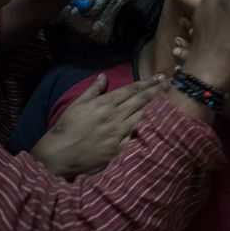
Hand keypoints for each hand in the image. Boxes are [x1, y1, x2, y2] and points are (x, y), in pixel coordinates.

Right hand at [30, 73, 167, 177]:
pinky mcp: (118, 149)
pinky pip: (134, 136)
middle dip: (157, 91)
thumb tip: (104, 76)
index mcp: (105, 104)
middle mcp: (115, 117)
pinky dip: (144, 129)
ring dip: (154, 108)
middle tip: (169, 83)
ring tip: (166, 101)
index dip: (147, 82)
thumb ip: (93, 90)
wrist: (60, 154)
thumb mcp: (77, 104)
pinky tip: (154, 125)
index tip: (159, 77)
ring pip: (142, 118)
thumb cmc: (67, 127)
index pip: (131, 90)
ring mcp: (118, 134)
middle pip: (141, 101)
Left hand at [173, 23, 229, 137]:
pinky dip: (191, 81)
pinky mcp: (222, 102)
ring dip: (188, 58)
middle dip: (195, 40)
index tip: (198, 22)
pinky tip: (178, 74)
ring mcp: (226, 84)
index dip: (212, 30)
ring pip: (203, 68)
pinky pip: (202, 89)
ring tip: (174, 48)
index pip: (226, 39)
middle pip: (211, 51)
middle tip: (179, 30)